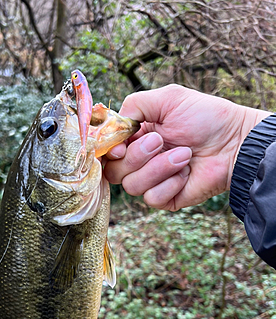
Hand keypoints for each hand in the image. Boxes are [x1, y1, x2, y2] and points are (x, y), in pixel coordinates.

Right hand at [104, 84, 270, 210]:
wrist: (234, 142)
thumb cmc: (205, 117)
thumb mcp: (168, 98)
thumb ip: (134, 105)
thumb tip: (114, 125)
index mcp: (136, 138)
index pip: (106, 152)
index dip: (108, 152)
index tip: (120, 147)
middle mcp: (140, 161)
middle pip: (114, 171)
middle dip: (137, 156)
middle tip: (161, 141)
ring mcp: (152, 181)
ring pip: (132, 186)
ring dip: (158, 168)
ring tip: (184, 155)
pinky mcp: (165, 198)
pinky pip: (152, 198)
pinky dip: (170, 184)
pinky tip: (186, 173)